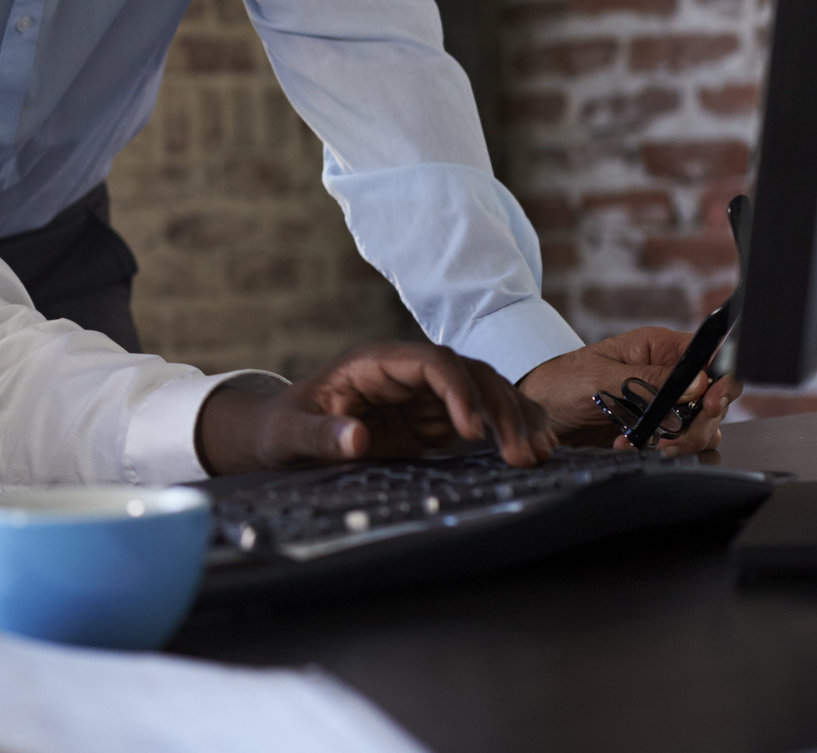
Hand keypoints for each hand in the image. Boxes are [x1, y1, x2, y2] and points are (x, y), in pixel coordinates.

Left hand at [196, 340, 554, 475]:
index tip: (469, 432)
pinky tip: (533, 449)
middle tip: (521, 454)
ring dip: (514, 419)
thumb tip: (357, 439)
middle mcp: (405, 374)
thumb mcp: (289, 434)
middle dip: (499, 409)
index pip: (431, 362)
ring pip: (484, 393)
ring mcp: (422, 396)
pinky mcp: (431, 421)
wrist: (279, 436)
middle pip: (468, 374)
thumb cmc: (280, 428)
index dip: (457, 390)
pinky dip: (508, 430)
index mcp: (373, 364)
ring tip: (537, 455)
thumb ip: (321, 436)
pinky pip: (480, 418)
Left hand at [517, 326, 735, 453]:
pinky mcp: (657, 427)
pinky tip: (635, 447)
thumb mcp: (602, 377)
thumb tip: (697, 382)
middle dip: (701, 422)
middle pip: (713, 397)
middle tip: (674, 436)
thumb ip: (649, 380)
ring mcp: (665, 401)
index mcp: (659, 348)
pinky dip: (667, 450)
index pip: (710, 357)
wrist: (540, 412)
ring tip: (652, 446)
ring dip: (683, 440)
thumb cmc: (562, 382)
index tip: (710, 404)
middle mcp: (668, 372)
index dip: (720, 381)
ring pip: (704, 423)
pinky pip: (682, 441)